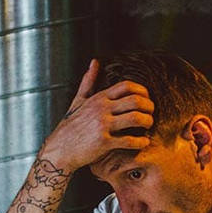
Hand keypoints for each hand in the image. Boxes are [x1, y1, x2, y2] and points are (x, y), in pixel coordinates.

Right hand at [40, 59, 154, 172]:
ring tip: (149, 125)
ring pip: (135, 118)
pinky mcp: (104, 142)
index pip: (126, 86)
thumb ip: (88, 82)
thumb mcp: (78, 101)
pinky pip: (129, 141)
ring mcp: (102, 125)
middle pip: (135, 101)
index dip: (141, 91)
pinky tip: (144, 142)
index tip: (146, 99)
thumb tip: (94, 62)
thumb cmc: (71, 126)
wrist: (60, 149)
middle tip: (151, 113)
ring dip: (147, 121)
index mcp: (99, 98)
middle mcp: (101, 109)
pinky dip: (141, 142)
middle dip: (149, 106)